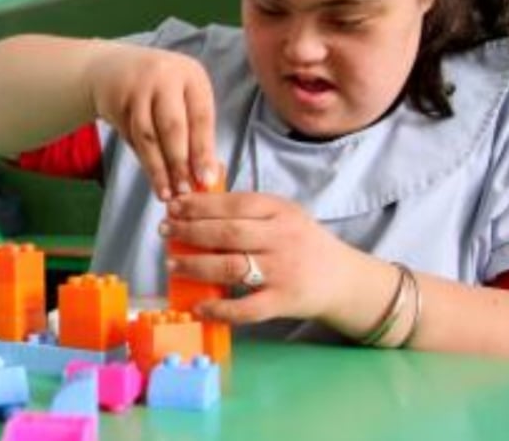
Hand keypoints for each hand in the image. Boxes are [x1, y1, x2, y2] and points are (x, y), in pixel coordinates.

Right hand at [87, 43, 218, 199]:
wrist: (112, 69)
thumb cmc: (160, 89)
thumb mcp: (183, 98)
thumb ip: (196, 131)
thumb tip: (206, 177)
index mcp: (191, 75)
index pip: (200, 117)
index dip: (203, 151)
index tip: (206, 180)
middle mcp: (164, 76)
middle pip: (172, 126)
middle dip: (179, 163)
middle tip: (185, 192)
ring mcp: (137, 88)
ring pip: (147, 136)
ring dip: (157, 168)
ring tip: (167, 192)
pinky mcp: (116, 101)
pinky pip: (131, 138)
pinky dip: (143, 161)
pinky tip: (152, 178)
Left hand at [162, 190, 380, 328]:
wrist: (344, 280)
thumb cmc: (303, 243)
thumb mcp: (284, 215)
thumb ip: (248, 208)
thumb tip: (197, 200)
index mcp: (280, 211)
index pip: (234, 203)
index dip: (199, 205)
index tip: (173, 206)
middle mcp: (282, 238)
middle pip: (227, 233)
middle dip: (190, 231)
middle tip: (165, 231)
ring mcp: (283, 271)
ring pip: (231, 267)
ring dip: (195, 265)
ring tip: (172, 263)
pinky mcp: (284, 301)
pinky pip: (247, 308)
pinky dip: (219, 309)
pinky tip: (198, 306)